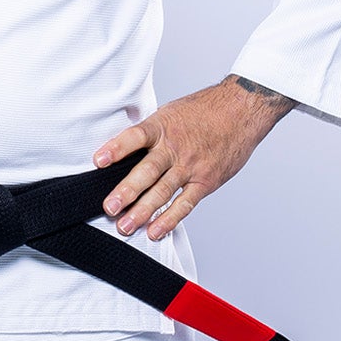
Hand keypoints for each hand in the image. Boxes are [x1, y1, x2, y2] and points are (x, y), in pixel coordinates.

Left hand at [93, 75, 293, 241]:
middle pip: (147, 170)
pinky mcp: (206, 180)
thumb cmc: (203, 111)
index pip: (135, 137)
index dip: (116, 148)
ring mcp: (191, 166)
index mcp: (162, 126)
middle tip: (110, 208)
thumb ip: (149, 133)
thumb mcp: (171, 112)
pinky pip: (185, 203)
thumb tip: (122, 149)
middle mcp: (175, 147)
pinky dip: (170, 218)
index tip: (98, 161)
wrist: (242, 109)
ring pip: (163, 191)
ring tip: (125, 226)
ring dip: (143, 211)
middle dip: (126, 191)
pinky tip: (155, 230)